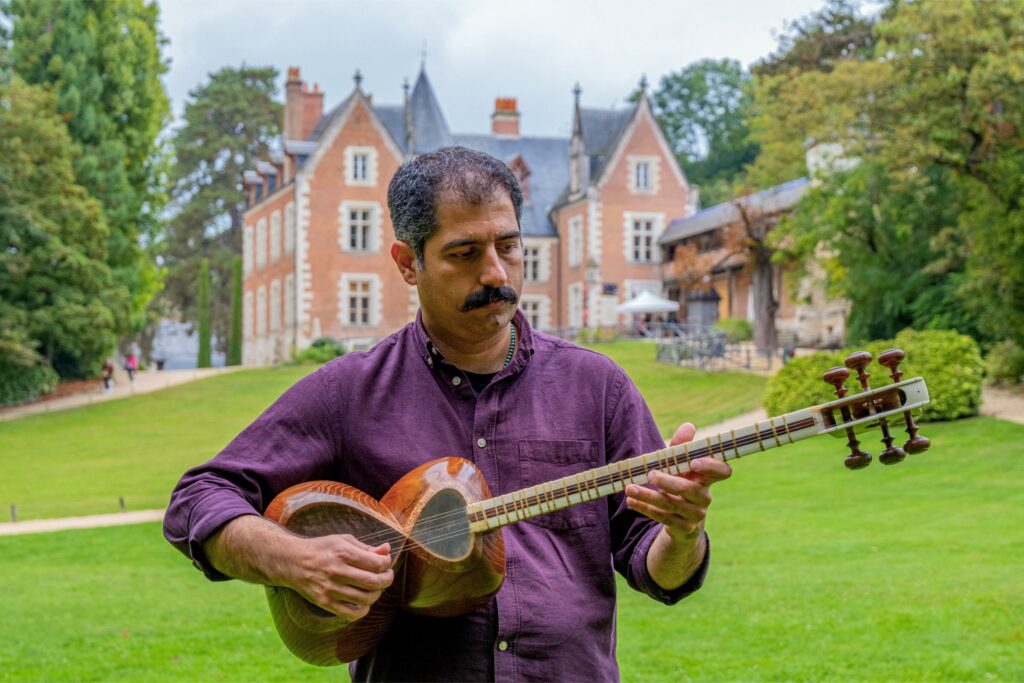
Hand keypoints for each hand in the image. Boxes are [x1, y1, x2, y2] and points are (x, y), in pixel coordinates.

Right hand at [287, 534, 394, 622]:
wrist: (293, 561)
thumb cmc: (322, 549)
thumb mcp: (343, 540)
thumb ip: (366, 547)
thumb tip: (387, 550)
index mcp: (344, 553)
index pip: (377, 564)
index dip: (387, 564)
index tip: (385, 562)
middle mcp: (337, 572)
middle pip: (374, 582)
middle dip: (387, 580)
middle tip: (386, 576)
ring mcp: (331, 589)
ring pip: (365, 599)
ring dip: (376, 594)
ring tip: (375, 588)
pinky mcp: (325, 602)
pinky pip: (351, 613)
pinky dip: (363, 610)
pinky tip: (363, 601)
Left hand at [625, 422, 731, 540]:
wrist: (683, 520)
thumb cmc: (681, 482)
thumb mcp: (680, 465)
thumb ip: (681, 447)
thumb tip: (688, 426)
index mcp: (707, 478)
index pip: (722, 472)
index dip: (711, 466)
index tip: (694, 461)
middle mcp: (704, 497)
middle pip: (689, 489)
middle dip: (668, 482)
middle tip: (650, 474)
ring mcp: (695, 514)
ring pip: (671, 505)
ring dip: (648, 495)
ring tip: (629, 487)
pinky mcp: (683, 528)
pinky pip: (662, 517)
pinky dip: (644, 507)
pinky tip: (630, 500)